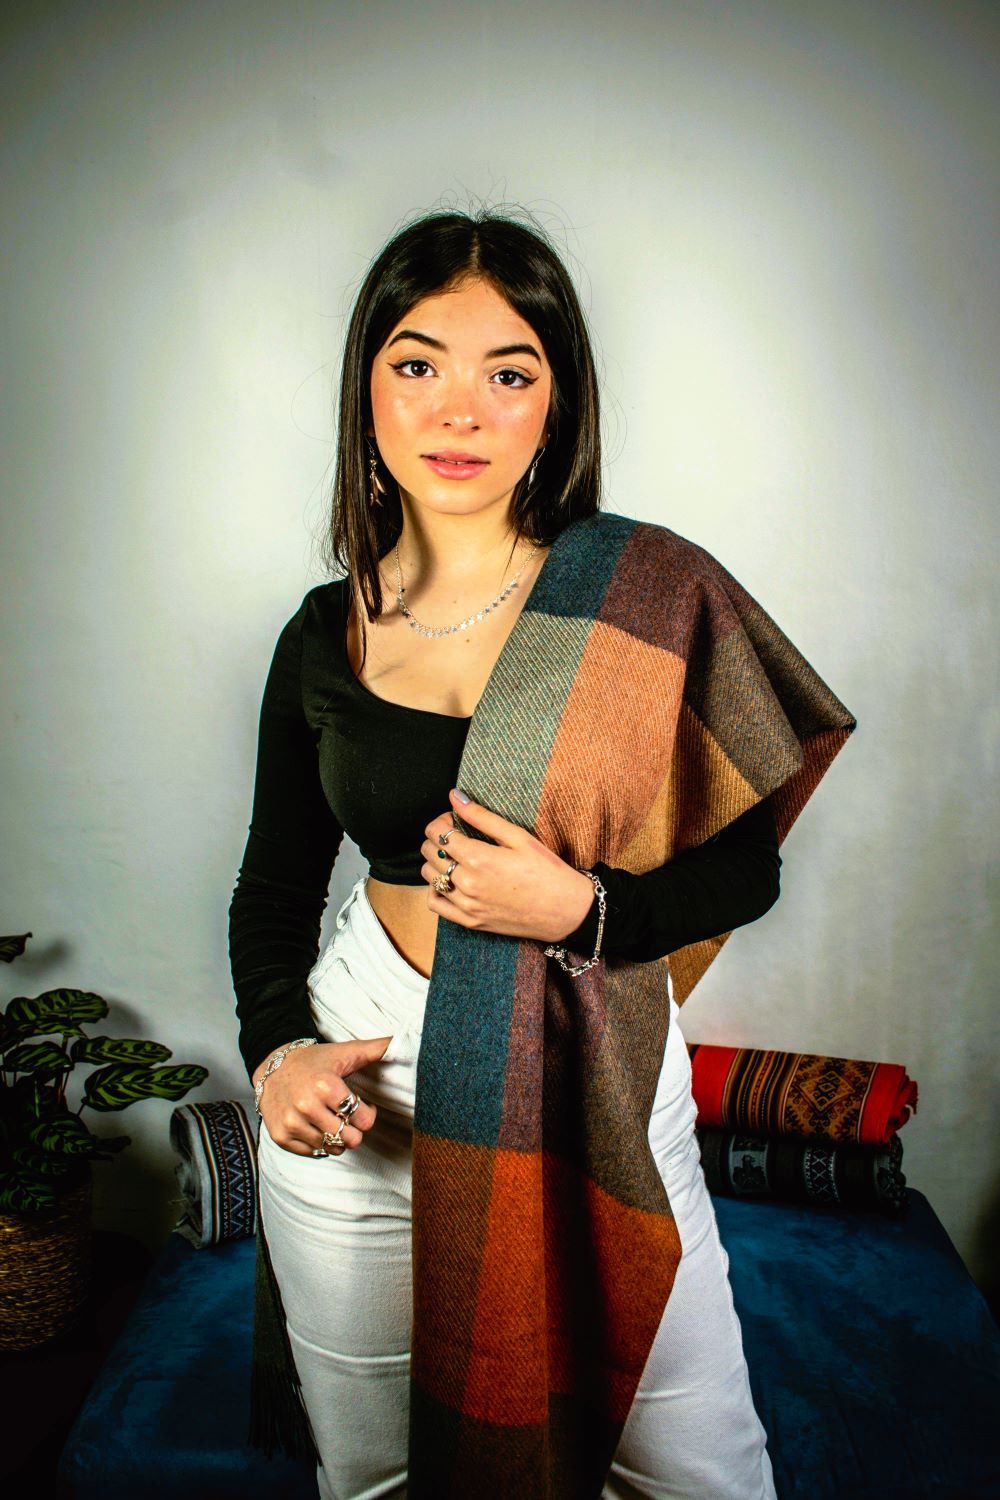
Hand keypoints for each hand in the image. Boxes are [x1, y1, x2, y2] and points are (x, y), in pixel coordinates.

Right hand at [254, 1037, 389, 1156]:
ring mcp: (292, 1124)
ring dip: (337, 1137)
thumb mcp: (345, 1052)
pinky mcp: (281, 1137)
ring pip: (332, 1148)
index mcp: (325, 1085)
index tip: (362, 1105)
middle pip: (349, 1138)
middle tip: (347, 1115)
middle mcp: (306, 1106)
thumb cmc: (315, 1060)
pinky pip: (313, 1153)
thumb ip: (377, 1048)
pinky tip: (316, 1124)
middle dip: (354, 1129)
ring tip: (332, 1119)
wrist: (272, 1066)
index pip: (362, 1119)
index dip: (367, 1114)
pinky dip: (319, 1142)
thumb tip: (407, 1040)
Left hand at [419, 788, 596, 943]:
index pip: (438, 833)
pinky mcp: (470, 921)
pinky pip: (435, 904)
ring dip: (436, 862)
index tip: (455, 820)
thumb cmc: (548, 871)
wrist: (566, 911)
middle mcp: (467, 883)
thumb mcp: (519, 837)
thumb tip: (456, 797)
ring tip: (455, 857)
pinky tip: (451, 881)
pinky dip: (436, 889)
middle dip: (437, 838)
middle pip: (430, 853)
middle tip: (456, 835)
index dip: (442, 821)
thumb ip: (483, 817)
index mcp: (479, 859)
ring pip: (429, 877)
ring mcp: (467, 905)